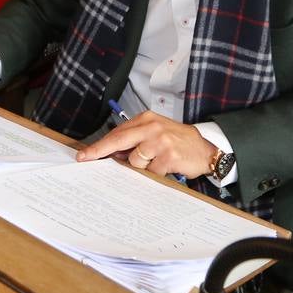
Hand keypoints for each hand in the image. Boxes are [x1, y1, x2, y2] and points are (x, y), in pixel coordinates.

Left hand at [76, 111, 216, 178]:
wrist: (206, 150)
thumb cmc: (178, 142)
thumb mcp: (155, 133)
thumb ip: (135, 140)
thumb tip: (111, 153)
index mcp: (146, 119)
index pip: (117, 133)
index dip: (100, 145)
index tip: (85, 154)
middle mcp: (152, 127)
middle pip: (119, 141)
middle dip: (100, 151)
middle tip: (86, 159)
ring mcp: (160, 141)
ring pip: (135, 161)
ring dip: (143, 167)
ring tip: (158, 162)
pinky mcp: (169, 155)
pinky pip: (151, 172)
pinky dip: (156, 173)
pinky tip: (167, 167)